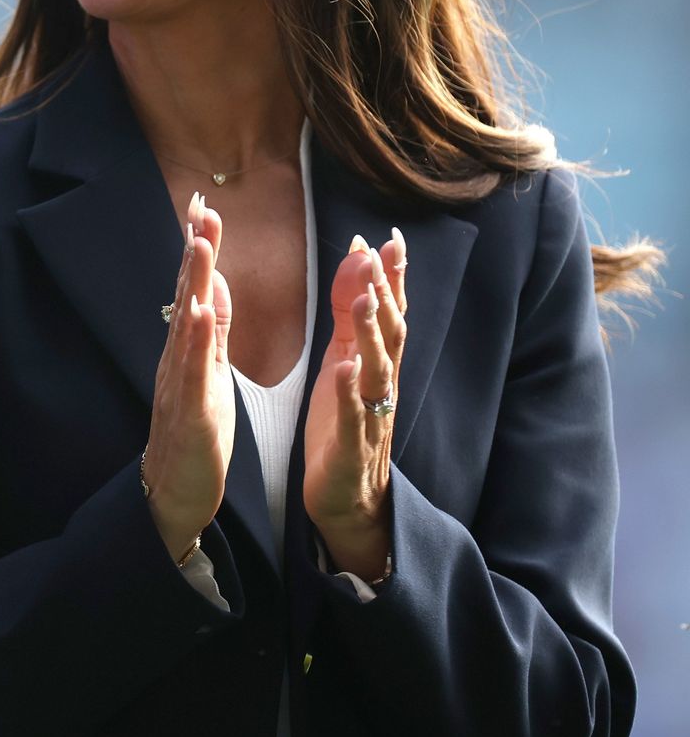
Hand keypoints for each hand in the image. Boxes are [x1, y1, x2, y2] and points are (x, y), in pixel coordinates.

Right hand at [143, 193, 233, 563]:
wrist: (175, 493)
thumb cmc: (195, 435)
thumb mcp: (210, 374)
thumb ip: (214, 331)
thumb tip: (217, 284)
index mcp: (189, 348)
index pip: (196, 288)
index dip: (201, 247)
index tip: (206, 206)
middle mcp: (178, 357)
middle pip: (188, 294)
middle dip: (195, 250)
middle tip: (201, 207)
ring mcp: (180, 382)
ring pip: (187, 324)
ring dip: (193, 282)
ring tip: (200, 243)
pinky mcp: (191, 411)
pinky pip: (193, 370)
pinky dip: (197, 340)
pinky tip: (202, 312)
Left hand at [302, 228, 407, 579]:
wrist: (345, 498)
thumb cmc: (344, 424)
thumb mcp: (343, 360)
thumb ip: (349, 314)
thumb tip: (360, 259)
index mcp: (376, 365)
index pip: (389, 314)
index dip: (392, 278)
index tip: (390, 237)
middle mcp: (381, 387)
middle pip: (390, 335)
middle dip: (385, 295)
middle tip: (378, 255)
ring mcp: (370, 418)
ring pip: (377, 371)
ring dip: (371, 334)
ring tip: (363, 299)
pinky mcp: (351, 449)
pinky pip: (356, 418)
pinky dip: (352, 393)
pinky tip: (346, 369)